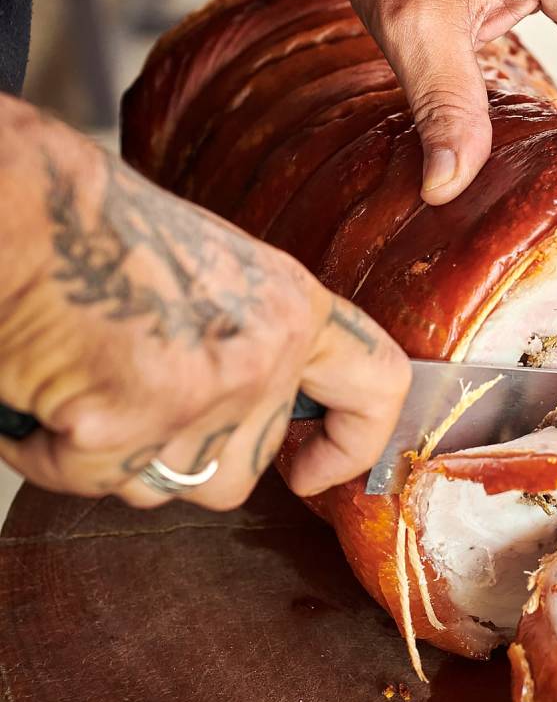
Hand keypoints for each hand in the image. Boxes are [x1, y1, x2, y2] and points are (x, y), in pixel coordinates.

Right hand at [0, 104, 409, 507]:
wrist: (29, 214)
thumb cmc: (106, 232)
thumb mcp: (220, 275)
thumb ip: (258, 340)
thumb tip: (270, 409)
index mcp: (293, 309)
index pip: (377, 389)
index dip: (353, 445)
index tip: (312, 468)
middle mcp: (261, 360)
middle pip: (242, 472)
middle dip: (185, 456)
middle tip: (132, 395)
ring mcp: (196, 401)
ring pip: (166, 488)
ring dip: (119, 456)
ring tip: (86, 380)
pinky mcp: (123, 432)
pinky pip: (90, 482)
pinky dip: (56, 453)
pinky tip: (48, 393)